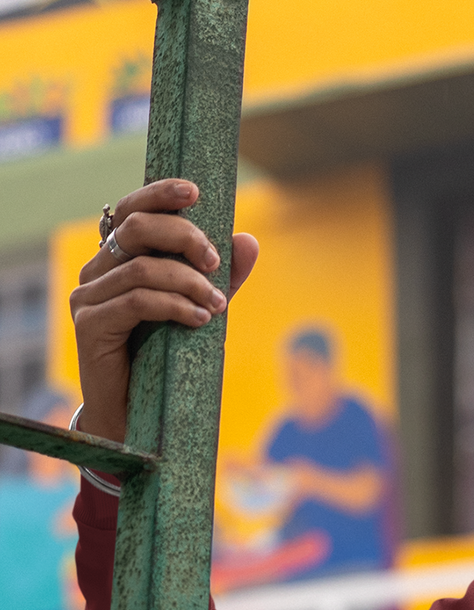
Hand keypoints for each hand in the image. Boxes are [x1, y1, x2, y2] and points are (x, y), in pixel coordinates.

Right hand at [71, 180, 259, 443]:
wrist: (136, 416)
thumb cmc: (167, 359)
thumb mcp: (199, 309)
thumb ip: (220, 277)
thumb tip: (249, 240)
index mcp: (116, 259)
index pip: (131, 210)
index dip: (160, 194)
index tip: (196, 192)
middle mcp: (96, 272)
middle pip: (136, 229)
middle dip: (184, 237)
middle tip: (216, 262)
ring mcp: (88, 297)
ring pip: (141, 268)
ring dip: (189, 282)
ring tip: (219, 304)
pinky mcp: (90, 326)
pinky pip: (137, 302)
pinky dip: (175, 306)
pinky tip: (200, 319)